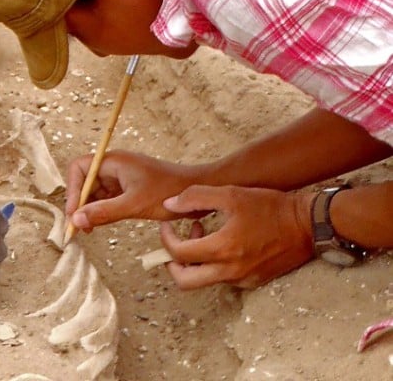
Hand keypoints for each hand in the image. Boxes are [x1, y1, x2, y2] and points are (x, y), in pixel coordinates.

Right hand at [65, 150, 198, 231]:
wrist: (198, 193)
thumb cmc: (170, 192)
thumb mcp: (134, 204)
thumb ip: (103, 212)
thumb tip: (75, 219)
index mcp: (113, 161)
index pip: (79, 169)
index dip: (72, 190)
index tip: (73, 212)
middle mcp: (114, 166)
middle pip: (84, 181)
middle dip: (78, 203)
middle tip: (77, 227)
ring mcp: (122, 178)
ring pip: (95, 192)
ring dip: (89, 209)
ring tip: (87, 229)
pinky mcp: (129, 189)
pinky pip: (107, 198)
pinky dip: (101, 211)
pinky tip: (99, 225)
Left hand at [159, 185, 314, 288]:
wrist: (308, 224)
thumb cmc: (270, 206)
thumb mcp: (230, 193)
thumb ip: (195, 197)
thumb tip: (169, 204)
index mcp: (223, 249)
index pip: (178, 254)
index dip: (165, 239)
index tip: (166, 226)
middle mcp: (231, 271)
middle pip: (185, 281)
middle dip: (172, 264)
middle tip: (174, 243)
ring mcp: (244, 279)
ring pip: (205, 280)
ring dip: (195, 261)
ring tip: (202, 233)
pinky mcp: (254, 281)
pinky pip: (224, 279)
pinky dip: (214, 264)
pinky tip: (221, 242)